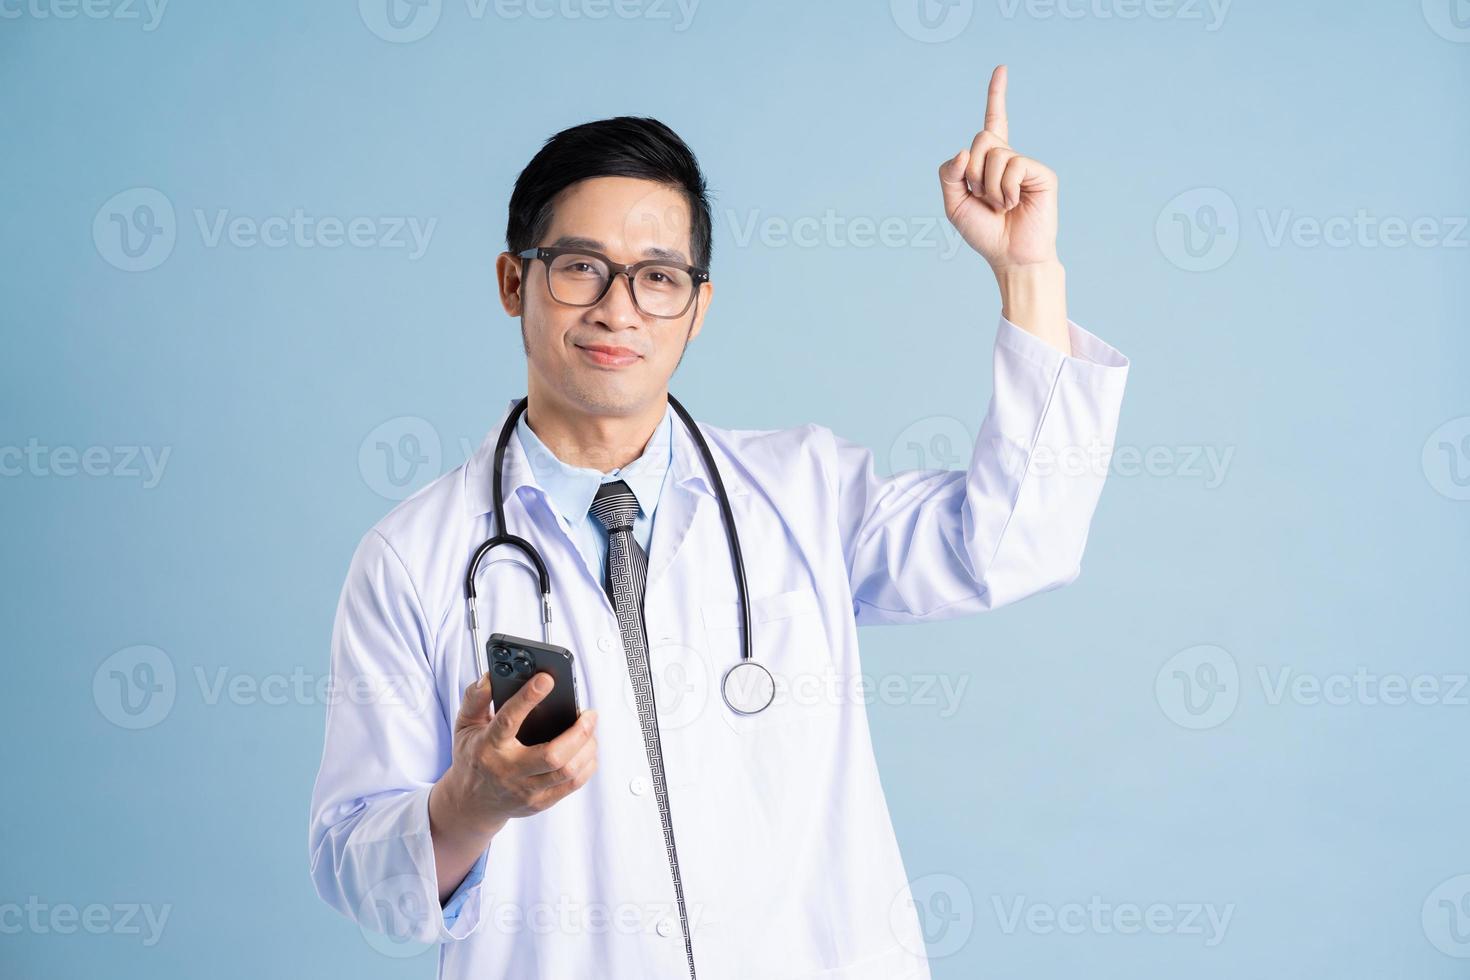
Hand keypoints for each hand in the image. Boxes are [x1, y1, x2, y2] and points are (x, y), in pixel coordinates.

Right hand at [442, 672, 598, 831]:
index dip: (528, 698)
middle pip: (552, 755)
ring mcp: (526, 790)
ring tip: (590, 729)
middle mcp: (508, 770)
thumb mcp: (465, 725)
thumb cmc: (472, 758)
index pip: (509, 720)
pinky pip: (572, 785)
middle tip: (589, 714)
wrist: (470, 803)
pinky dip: (586, 764)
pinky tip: (587, 750)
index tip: (547, 678)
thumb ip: (475, 698)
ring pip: (567, 771)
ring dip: (587, 747)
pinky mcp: (539, 802)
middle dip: (579, 732)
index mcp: (488, 746)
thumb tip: (490, 677)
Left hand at [938, 65, 1059, 272]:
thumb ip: (949, 176)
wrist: (1010, 256)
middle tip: (984, 198)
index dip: (996, 95)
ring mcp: (1026, 164)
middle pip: (981, 140)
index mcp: (989, 162)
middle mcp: (1009, 158)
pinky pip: (1013, 166)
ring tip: (1001, 205)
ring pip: (994, 154)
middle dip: (973, 172)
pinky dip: (1005, 189)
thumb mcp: (953, 205)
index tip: (1001, 68)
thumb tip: (963, 151)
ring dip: (988, 186)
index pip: (993, 122)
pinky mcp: (1041, 173)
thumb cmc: (984, 233)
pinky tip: (1013, 203)